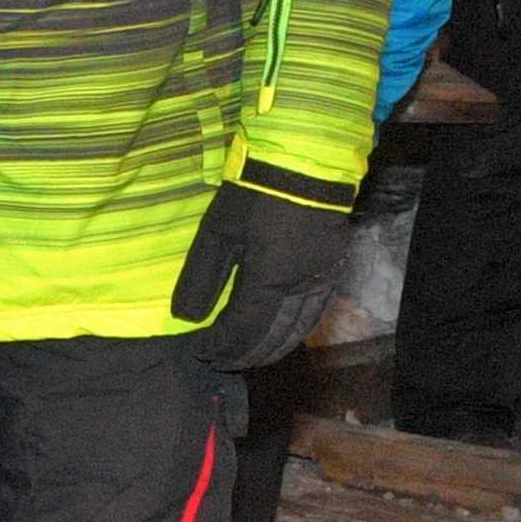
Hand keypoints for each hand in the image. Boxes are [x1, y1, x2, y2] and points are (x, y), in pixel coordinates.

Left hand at [170, 173, 354, 374]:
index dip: (221, 346)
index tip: (200, 351)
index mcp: (271, 276)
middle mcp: (303, 285)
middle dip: (243, 354)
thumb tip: (186, 319)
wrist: (307, 160)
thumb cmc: (255, 191)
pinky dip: (292, 332)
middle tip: (217, 361)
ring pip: (298, 331)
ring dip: (269, 349)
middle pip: (273, 337)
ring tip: (243, 356)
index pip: (243, 329)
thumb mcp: (217, 230)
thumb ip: (201, 277)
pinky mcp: (334, 271)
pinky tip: (276, 337)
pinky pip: (314, 314)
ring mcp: (324, 279)